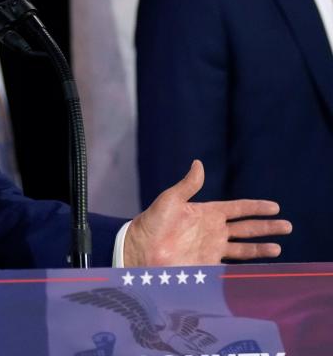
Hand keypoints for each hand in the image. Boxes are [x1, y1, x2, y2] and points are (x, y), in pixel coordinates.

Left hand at [124, 160, 291, 266]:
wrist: (141, 249)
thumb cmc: (152, 221)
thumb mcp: (171, 199)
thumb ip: (189, 184)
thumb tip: (198, 163)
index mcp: (207, 212)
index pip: (238, 208)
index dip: (256, 207)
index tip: (275, 206)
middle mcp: (213, 230)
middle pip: (247, 228)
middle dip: (266, 227)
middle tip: (288, 226)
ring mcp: (211, 247)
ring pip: (244, 248)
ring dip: (261, 247)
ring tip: (278, 247)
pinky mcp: (208, 264)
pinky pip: (232, 265)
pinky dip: (247, 266)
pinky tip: (259, 266)